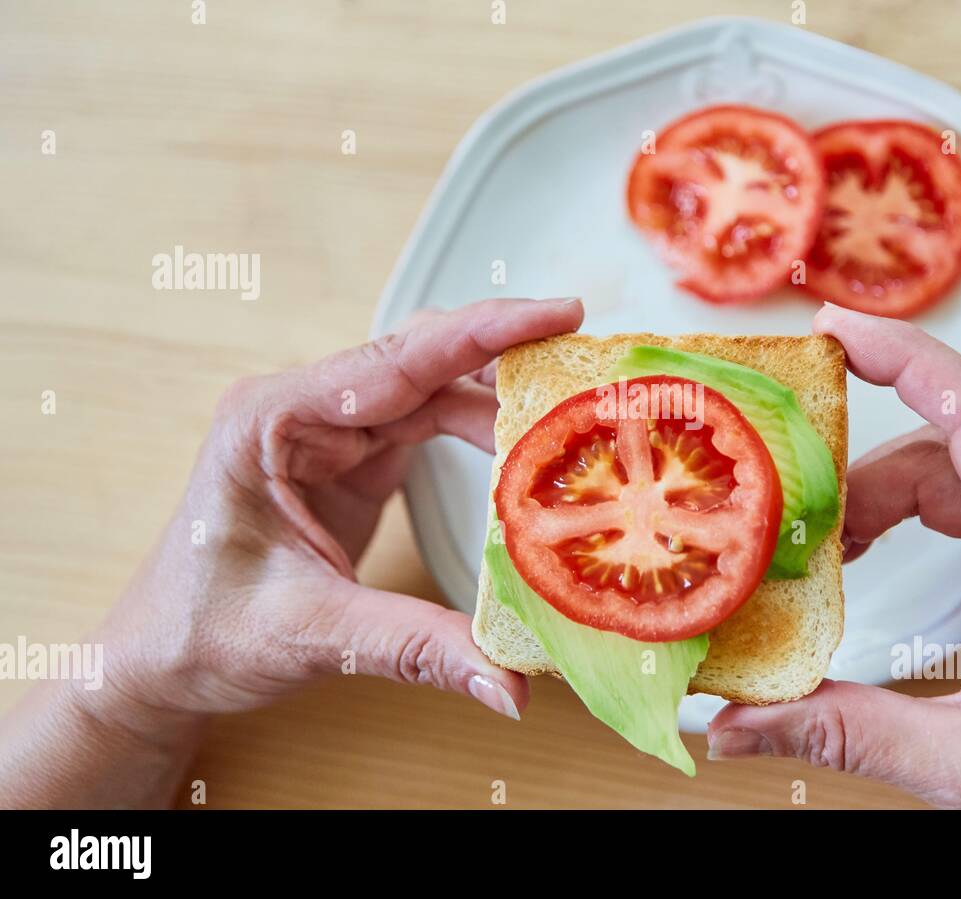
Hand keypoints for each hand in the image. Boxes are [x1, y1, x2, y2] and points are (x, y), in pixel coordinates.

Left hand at [0, 297, 582, 807]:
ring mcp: (329, 432)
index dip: (483, 333)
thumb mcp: (309, 635)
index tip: (557, 313)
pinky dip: (482, 431)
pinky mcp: (352, 459)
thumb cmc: (199, 630)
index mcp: (272, 421)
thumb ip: (412, 648)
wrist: (160, 659)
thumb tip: (508, 684)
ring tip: (571, 411)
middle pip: (422, 359)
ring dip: (500, 398)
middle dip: (505, 354)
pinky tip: (524, 448)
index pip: (394, 361)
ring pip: (433, 388)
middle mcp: (302, 410)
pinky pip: (429, 423)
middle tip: (586, 359)